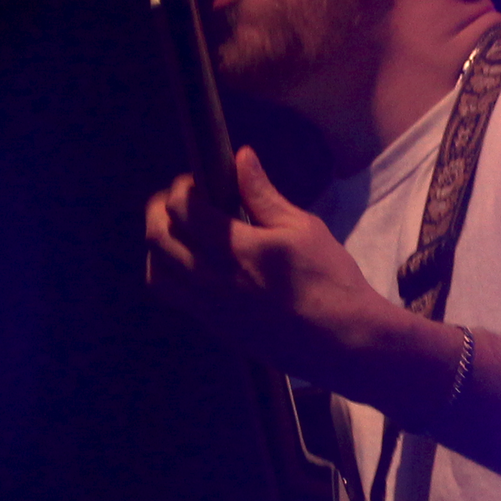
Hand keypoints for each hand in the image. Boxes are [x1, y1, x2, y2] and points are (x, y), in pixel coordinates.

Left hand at [145, 146, 391, 387]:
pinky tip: (191, 261)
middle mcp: (213, 279)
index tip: (199, 181)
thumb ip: (264, 194)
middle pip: (158, 237)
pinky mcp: (215, 326)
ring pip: (156, 270)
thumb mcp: (303, 229)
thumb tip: (241, 157)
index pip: (183, 209)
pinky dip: (168, 271)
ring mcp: (210, 307)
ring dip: (159, 243)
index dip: (182, 187)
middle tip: (180, 199)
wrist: (344, 342)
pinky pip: (173, 295)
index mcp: (238, 250)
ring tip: (180, 230)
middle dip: (160, 209)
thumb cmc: (331, 282)